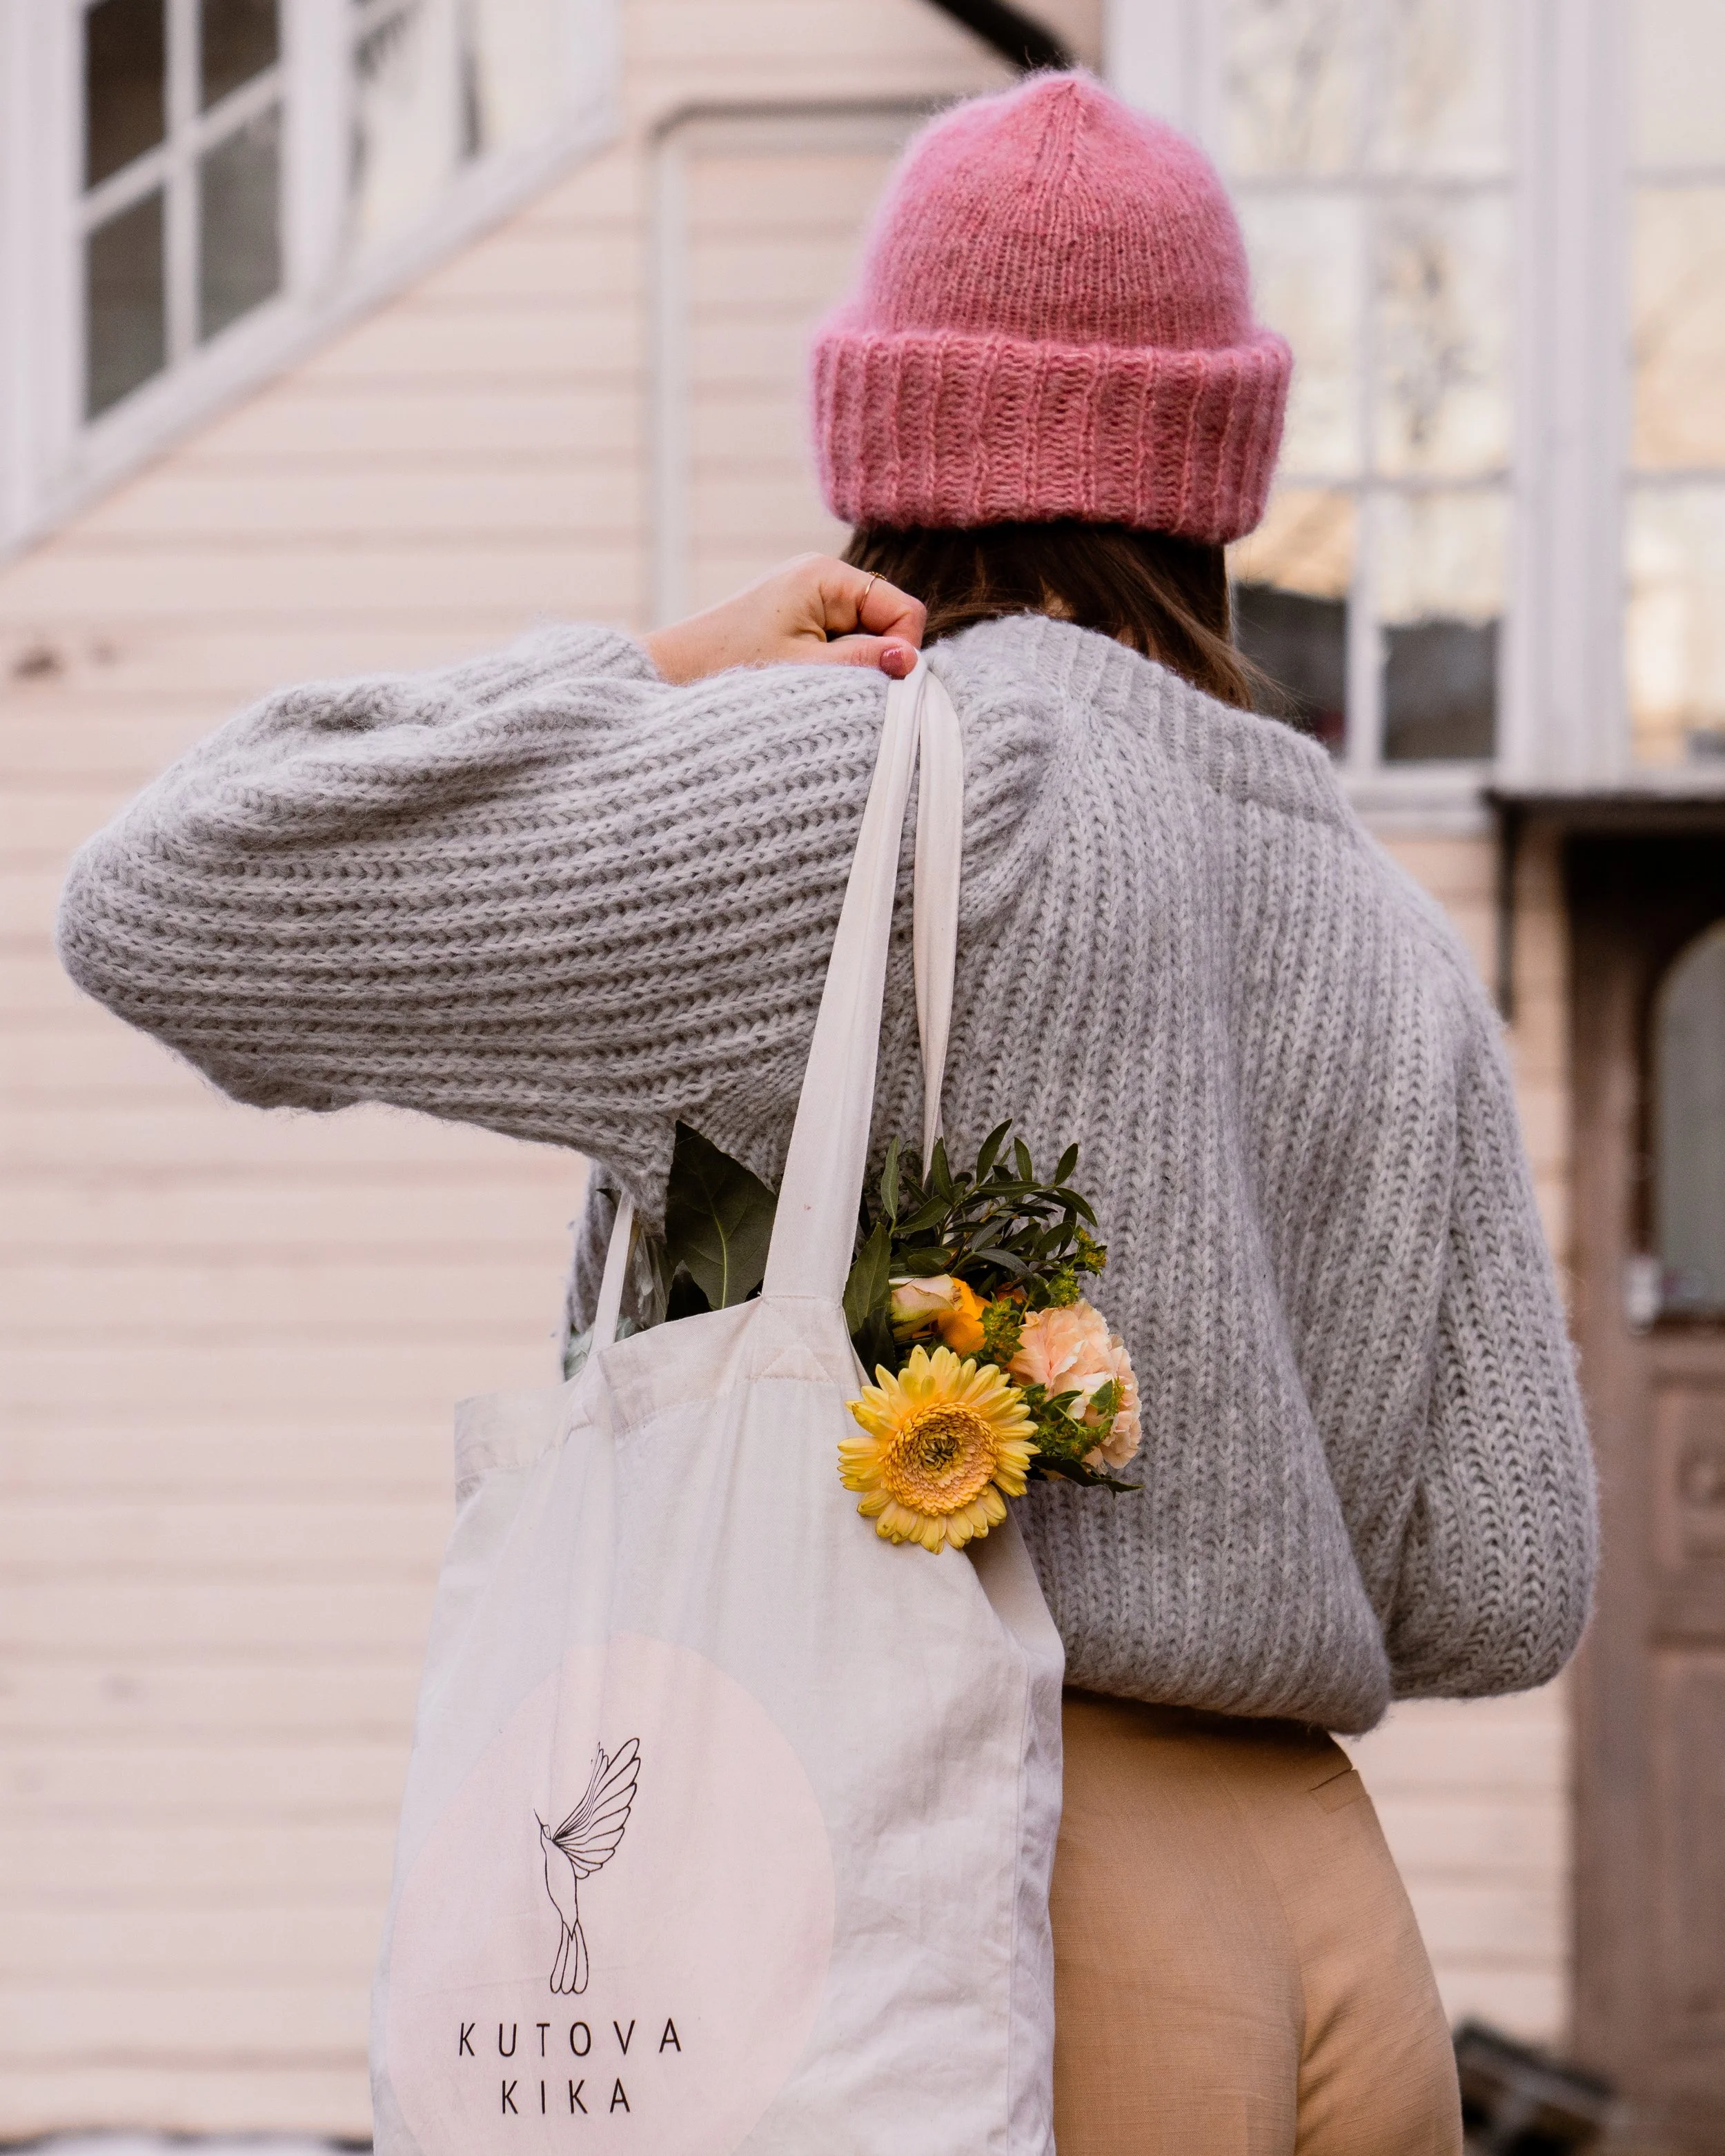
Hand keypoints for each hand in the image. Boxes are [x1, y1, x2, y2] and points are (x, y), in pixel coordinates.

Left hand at [642, 555, 924, 684]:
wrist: (674, 674)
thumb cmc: (733, 668)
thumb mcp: (808, 670)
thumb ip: (864, 662)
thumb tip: (912, 662)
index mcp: (826, 576)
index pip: (903, 610)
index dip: (901, 651)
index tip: (878, 686)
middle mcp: (822, 577)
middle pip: (887, 623)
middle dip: (875, 660)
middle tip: (842, 690)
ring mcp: (811, 598)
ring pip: (865, 638)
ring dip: (852, 668)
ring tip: (814, 687)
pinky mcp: (799, 619)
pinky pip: (840, 644)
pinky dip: (834, 669)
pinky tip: (807, 683)